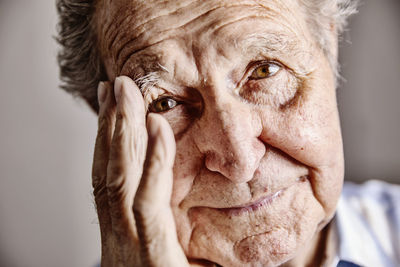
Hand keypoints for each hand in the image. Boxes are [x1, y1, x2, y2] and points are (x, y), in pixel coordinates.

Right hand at [92, 76, 189, 266]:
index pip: (112, 180)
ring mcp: (130, 249)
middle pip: (109, 172)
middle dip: (111, 125)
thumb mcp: (178, 253)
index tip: (117, 106)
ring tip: (126, 93)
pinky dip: (153, 164)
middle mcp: (119, 239)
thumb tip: (184, 189)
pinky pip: (148, 203)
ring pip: (119, 180)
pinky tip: (158, 129)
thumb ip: (175, 221)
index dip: (110, 141)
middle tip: (116, 85)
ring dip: (122, 133)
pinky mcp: (151, 260)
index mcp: (125, 235)